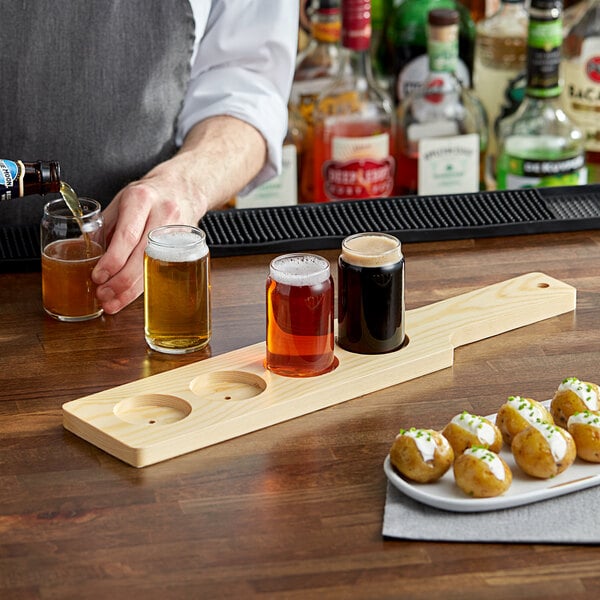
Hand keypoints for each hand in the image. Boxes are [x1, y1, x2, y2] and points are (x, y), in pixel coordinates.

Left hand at [91, 172, 204, 314]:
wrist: (183, 188)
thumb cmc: (148, 197)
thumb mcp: (122, 202)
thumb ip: (104, 228)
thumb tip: (83, 257)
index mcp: (141, 200)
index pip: (127, 235)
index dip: (112, 260)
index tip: (98, 276)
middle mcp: (163, 214)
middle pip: (143, 256)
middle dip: (120, 281)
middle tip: (103, 294)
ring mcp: (178, 231)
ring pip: (155, 268)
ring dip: (131, 290)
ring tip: (112, 302)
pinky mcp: (188, 246)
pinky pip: (165, 270)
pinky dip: (145, 286)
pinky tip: (131, 295)